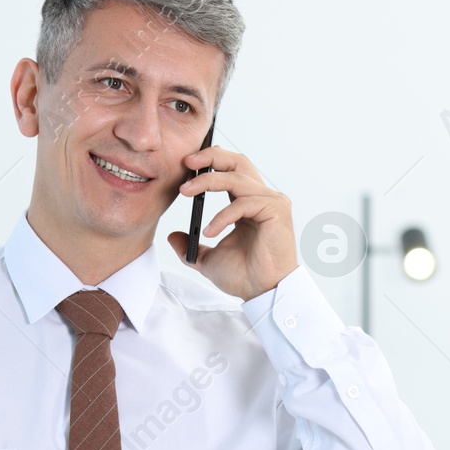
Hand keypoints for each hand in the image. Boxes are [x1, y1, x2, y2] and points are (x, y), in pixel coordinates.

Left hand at [166, 146, 297, 302]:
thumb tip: (172, 236)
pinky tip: (210, 231)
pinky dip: (222, 216)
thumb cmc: (244, 275)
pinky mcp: (276, 211)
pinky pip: (244, 203)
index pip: (231, 170)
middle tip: (186, 163)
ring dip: (208, 182)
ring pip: (236, 179)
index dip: (211, 161)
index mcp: (248, 203)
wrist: (262, 293)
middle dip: (211, 157)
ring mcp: (272, 202)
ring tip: (185, 192)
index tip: (186, 164)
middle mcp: (262, 197)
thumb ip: (192, 245)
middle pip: (238, 162)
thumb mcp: (208, 258)